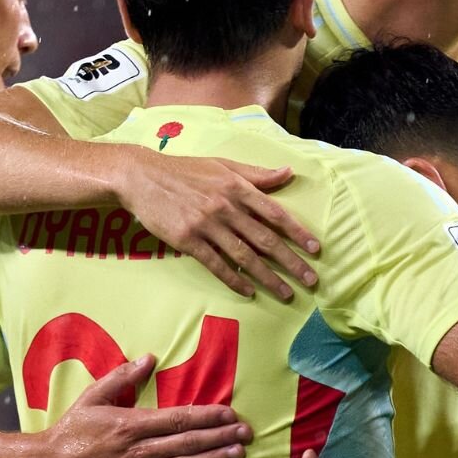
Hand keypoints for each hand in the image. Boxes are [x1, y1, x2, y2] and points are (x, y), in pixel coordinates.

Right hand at [38, 355, 251, 457]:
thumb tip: (148, 358)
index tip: (229, 413)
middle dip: (220, 437)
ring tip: (239, 453)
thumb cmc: (71, 431)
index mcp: (131, 425)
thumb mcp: (91, 397)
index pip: (178, 419)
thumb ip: (121, 377)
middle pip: (188, 443)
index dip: (207, 416)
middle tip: (246, 432)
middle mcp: (139, 451)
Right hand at [113, 149, 320, 300]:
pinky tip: (249, 292)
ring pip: (244, 256)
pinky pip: (216, 265)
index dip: (297, 233)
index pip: (275, 213)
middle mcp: (226, 207)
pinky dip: (234, 280)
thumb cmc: (186, 170)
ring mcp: (206, 225)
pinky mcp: (187, 240)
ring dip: (268, 277)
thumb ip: (257, 174)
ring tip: (286, 293)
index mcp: (237, 187)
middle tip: (311, 279)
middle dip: (291, 261)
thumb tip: (288, 172)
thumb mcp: (223, 165)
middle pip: (265, 239)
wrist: (142, 177)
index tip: (315, 250)